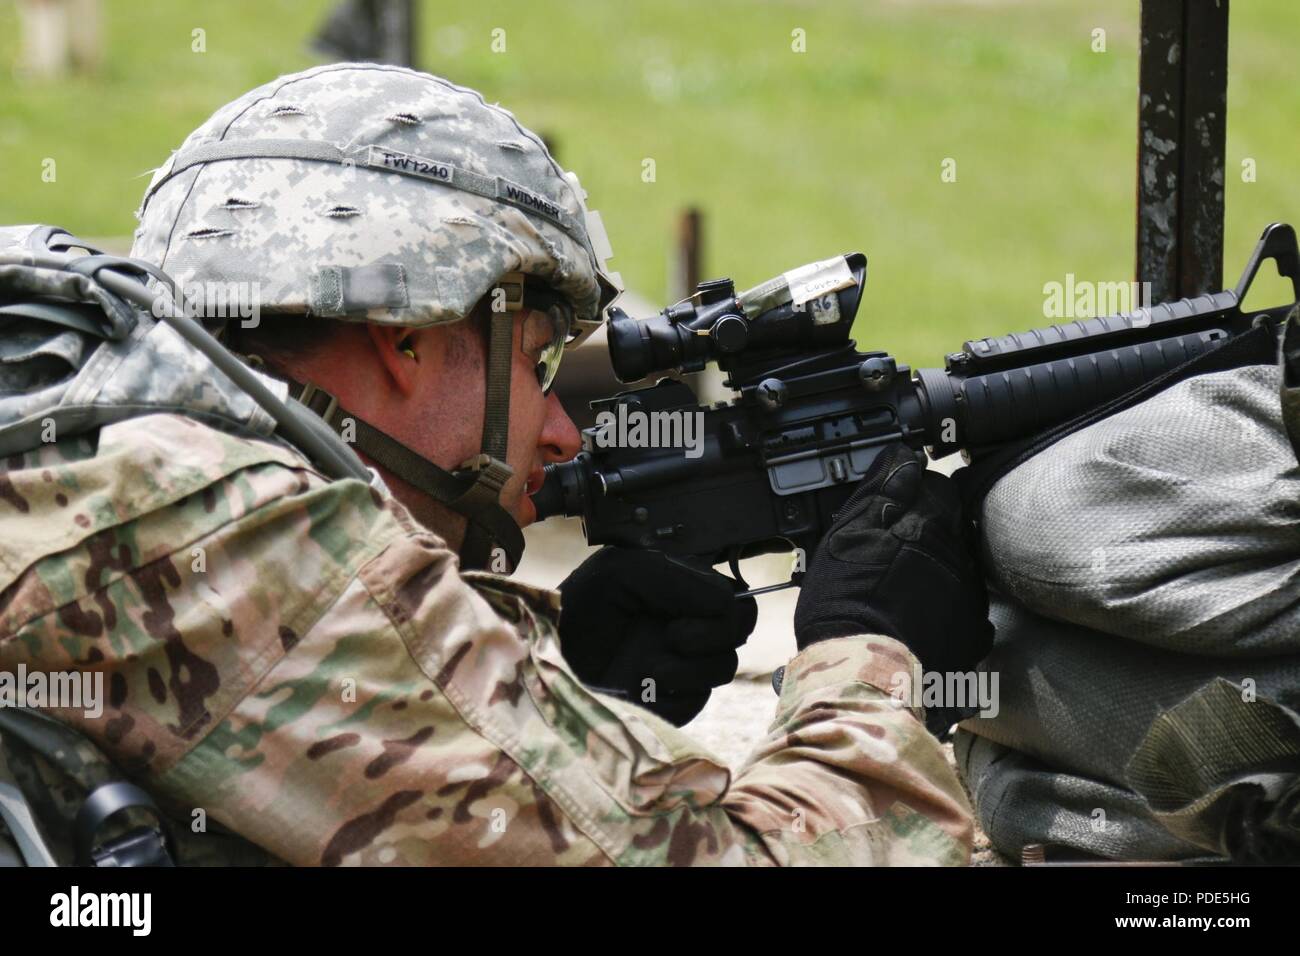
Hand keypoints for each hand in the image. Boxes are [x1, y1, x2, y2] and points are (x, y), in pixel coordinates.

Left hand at [558, 548, 757, 725]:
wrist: (543, 663)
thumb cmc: (575, 609)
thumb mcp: (621, 572)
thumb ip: (676, 576)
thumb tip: (725, 603)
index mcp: (680, 589)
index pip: (730, 592)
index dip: (717, 603)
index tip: (679, 610)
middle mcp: (688, 623)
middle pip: (741, 625)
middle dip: (717, 632)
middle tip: (676, 637)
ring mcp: (683, 663)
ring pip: (725, 664)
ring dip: (691, 666)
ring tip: (648, 667)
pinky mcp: (673, 699)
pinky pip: (699, 697)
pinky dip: (674, 691)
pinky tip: (643, 686)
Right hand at [794, 443, 992, 678]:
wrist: (862, 673)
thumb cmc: (845, 602)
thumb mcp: (847, 535)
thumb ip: (881, 490)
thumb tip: (902, 456)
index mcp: (930, 524)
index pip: (937, 488)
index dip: (913, 498)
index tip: (892, 514)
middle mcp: (959, 555)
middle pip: (952, 527)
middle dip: (928, 533)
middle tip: (893, 553)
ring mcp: (970, 596)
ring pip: (960, 566)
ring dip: (938, 569)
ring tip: (903, 591)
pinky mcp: (974, 634)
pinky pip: (967, 610)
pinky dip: (947, 610)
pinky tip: (920, 619)